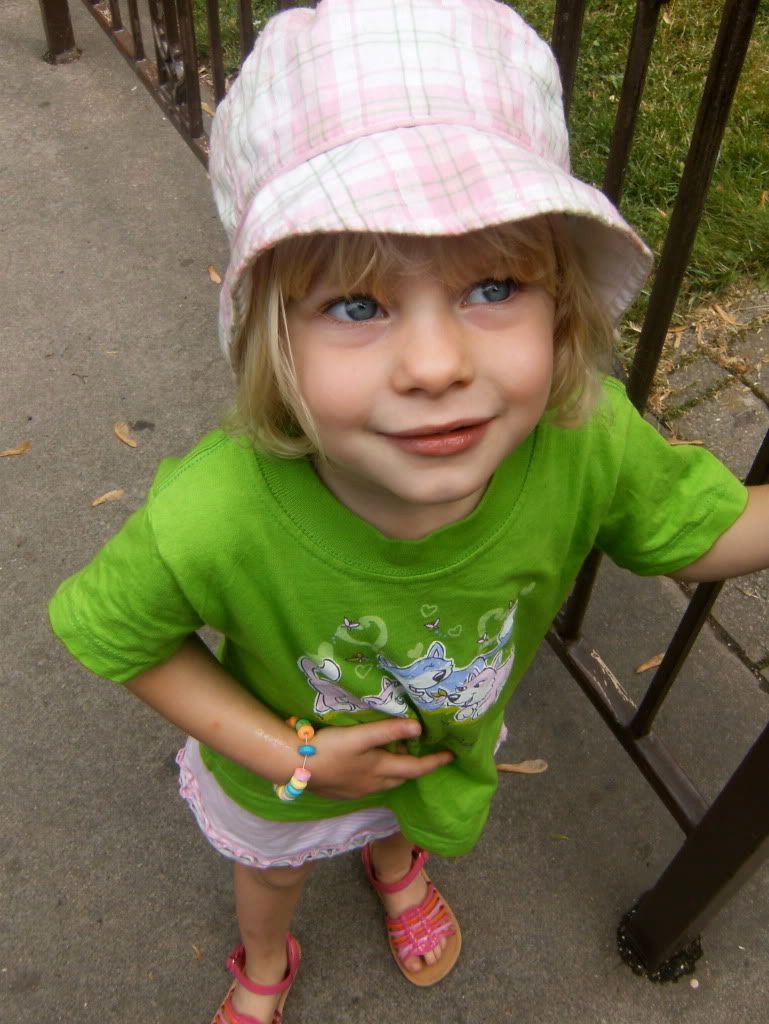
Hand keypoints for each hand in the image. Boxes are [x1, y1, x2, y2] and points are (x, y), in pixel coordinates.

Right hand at [309, 719, 452, 799]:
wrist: (293, 766)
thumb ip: (389, 730)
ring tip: (395, 751)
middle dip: (415, 765)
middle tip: (421, 749)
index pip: (416, 768)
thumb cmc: (329, 748)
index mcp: (381, 770)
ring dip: (394, 769)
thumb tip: (419, 729)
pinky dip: (377, 774)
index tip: (451, 756)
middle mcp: (373, 784)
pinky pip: (368, 784)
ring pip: (384, 781)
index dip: (434, 762)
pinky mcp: (342, 792)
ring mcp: (356, 791)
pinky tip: (367, 764)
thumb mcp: (361, 736)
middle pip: (401, 776)